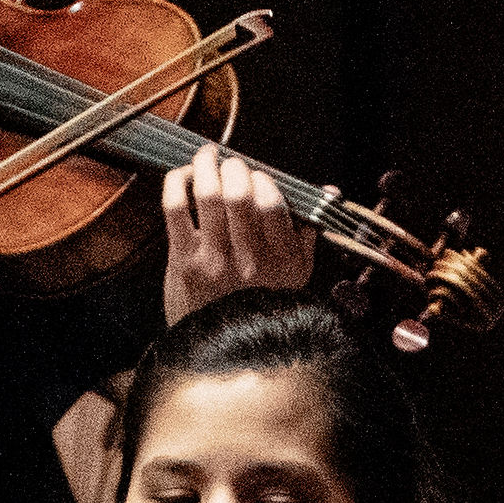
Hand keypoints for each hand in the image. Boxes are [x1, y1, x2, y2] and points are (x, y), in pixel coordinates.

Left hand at [162, 143, 312, 320]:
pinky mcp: (182, 262)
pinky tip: (181, 176)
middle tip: (229, 161)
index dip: (261, 180)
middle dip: (233, 168)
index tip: (256, 174)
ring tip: (206, 156)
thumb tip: (327, 189)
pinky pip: (176, 210)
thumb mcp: (295, 274)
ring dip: (205, 167)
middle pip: (239, 195)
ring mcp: (214, 261)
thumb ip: (307, 232)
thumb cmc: (256, 304)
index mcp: (283, 260)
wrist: (218, 346)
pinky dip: (176, 184)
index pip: (273, 204)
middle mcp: (250, 260)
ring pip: (208, 197)